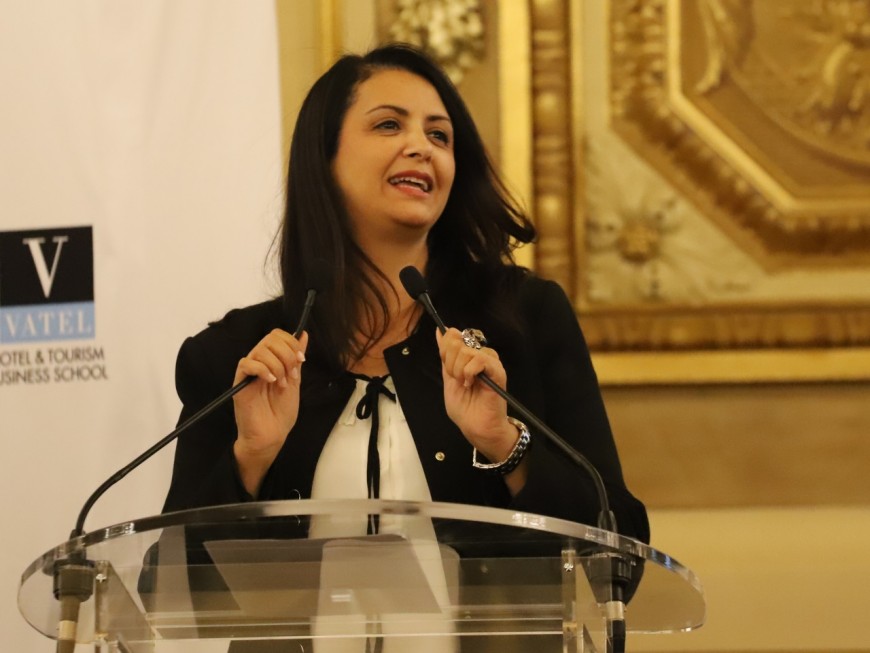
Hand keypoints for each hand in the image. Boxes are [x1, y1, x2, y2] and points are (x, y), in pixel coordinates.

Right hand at [232, 329, 307, 493]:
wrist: (272, 435)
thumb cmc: (280, 413)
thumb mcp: (295, 380)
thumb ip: (296, 358)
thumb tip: (303, 334)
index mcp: (272, 361)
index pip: (277, 335)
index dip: (292, 343)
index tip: (301, 360)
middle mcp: (259, 363)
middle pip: (270, 338)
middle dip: (287, 354)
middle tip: (292, 374)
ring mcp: (249, 372)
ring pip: (260, 350)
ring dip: (278, 366)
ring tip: (281, 384)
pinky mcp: (240, 383)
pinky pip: (247, 364)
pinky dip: (263, 369)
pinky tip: (271, 382)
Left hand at [436, 328, 517, 461]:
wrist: (475, 427)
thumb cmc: (464, 408)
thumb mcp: (448, 378)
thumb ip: (445, 356)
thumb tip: (439, 331)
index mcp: (468, 355)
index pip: (452, 335)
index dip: (445, 350)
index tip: (448, 369)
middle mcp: (480, 355)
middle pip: (457, 342)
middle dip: (450, 364)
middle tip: (458, 380)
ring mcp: (490, 362)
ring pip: (467, 351)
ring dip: (460, 371)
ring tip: (466, 384)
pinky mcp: (497, 372)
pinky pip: (480, 359)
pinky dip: (470, 372)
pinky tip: (471, 383)